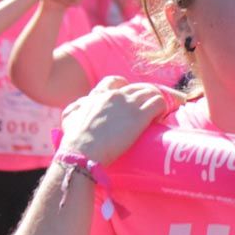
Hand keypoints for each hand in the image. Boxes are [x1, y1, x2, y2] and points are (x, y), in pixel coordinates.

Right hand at [58, 78, 183, 165]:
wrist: (82, 152)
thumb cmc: (74, 140)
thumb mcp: (70, 117)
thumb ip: (77, 107)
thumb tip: (82, 104)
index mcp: (99, 95)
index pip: (116, 81)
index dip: (127, 88)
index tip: (132, 97)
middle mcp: (116, 96)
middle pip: (139, 87)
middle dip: (148, 95)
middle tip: (153, 106)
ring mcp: (129, 105)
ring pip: (152, 92)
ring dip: (159, 100)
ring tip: (163, 111)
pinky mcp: (140, 116)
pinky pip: (159, 103)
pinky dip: (164, 107)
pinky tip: (164, 116)